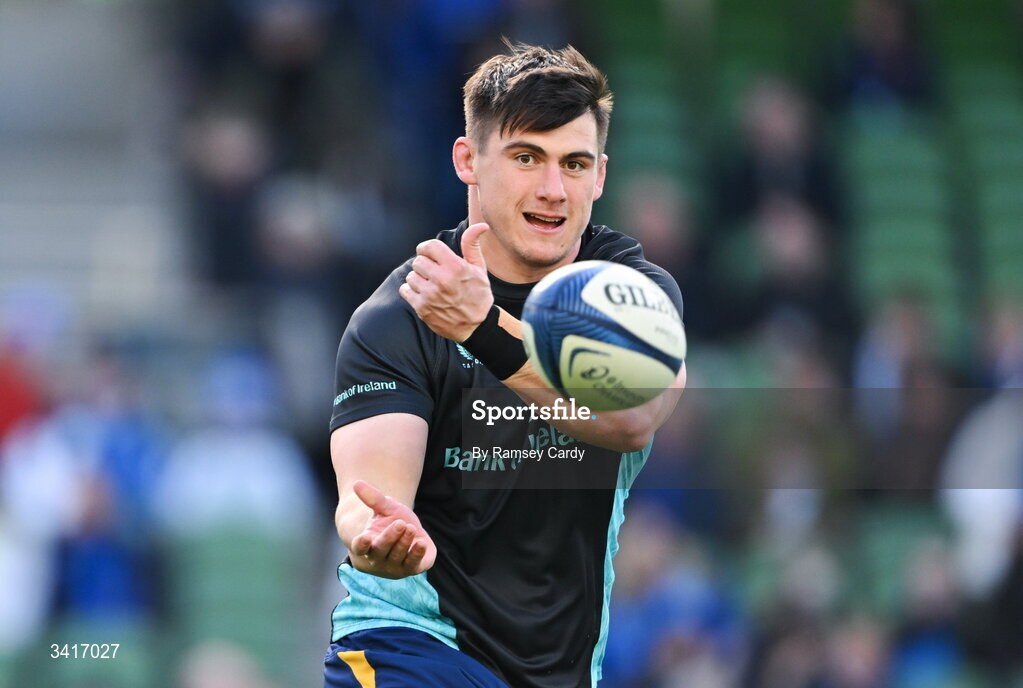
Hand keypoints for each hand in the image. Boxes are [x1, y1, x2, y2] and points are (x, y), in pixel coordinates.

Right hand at [348, 480, 436, 578]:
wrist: (410, 535)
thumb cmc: (392, 521)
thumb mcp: (385, 508)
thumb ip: (372, 498)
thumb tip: (357, 483)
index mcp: (367, 544)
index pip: (360, 547)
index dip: (361, 544)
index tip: (364, 537)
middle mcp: (378, 558)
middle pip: (381, 550)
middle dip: (390, 537)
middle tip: (401, 523)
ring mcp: (394, 567)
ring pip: (397, 556)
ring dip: (404, 542)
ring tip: (411, 528)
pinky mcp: (411, 569)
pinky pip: (413, 563)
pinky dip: (418, 554)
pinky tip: (422, 543)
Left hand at [399, 222, 493, 341]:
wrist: (476, 326)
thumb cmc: (478, 294)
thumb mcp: (479, 269)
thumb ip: (472, 245)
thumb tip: (481, 225)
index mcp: (456, 267)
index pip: (429, 246)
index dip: (427, 249)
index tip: (430, 254)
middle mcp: (442, 280)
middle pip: (418, 261)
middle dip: (424, 265)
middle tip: (434, 273)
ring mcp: (430, 295)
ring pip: (411, 276)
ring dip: (418, 279)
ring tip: (430, 285)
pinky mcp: (422, 308)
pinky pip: (405, 290)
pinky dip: (411, 291)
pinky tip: (424, 294)